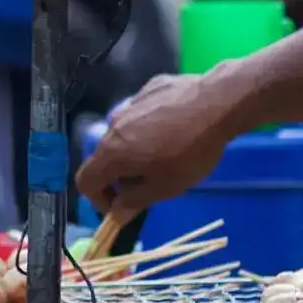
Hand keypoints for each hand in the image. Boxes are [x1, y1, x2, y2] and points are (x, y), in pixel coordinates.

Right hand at [76, 71, 244, 216]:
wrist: (216, 103)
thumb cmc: (190, 152)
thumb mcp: (165, 187)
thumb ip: (135, 201)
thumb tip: (116, 214)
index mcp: (111, 153)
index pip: (85, 181)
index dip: (98, 200)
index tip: (121, 207)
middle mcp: (112, 126)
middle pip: (106, 157)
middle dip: (122, 175)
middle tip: (150, 183)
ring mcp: (129, 104)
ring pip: (124, 134)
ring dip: (136, 150)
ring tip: (167, 153)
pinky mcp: (148, 89)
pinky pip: (141, 114)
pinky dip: (150, 127)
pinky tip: (176, 128)